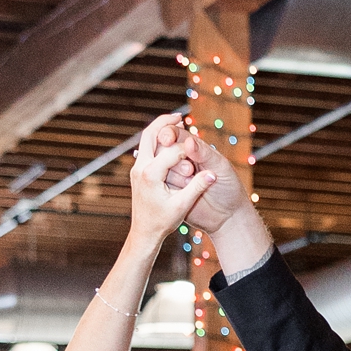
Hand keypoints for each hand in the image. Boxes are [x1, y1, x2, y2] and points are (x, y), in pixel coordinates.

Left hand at [126, 114, 215, 252]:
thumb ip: (197, 187)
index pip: (172, 151)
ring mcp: (136, 169)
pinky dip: (157, 140)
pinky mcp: (138, 172)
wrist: (144, 234)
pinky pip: (146, 149)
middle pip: (150, 134)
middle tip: (180, 116)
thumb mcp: (183, 206)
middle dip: (165, 123)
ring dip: (160, 129)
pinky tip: (170, 139)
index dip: (188, 148)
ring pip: (145, 139)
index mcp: (151, 175)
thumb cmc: (163, 222)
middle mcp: (140, 168)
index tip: (200, 144)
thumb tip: (213, 175)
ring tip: (176, 122)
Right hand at [167, 129, 250, 230]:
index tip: (167, 140)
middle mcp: (180, 160)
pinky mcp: (171, 194)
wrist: (228, 216)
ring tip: (190, 184)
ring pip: (159, 168)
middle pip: (162, 149)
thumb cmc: (229, 187)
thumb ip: (204, 153)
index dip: (168, 134)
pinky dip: (170, 189)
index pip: (174, 133)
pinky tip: (185, 194)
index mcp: (193, 148)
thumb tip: (188, 142)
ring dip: (173, 174)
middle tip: (190, 171)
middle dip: (170, 157)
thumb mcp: (220, 167)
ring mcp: (174, 177)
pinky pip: (161, 188)